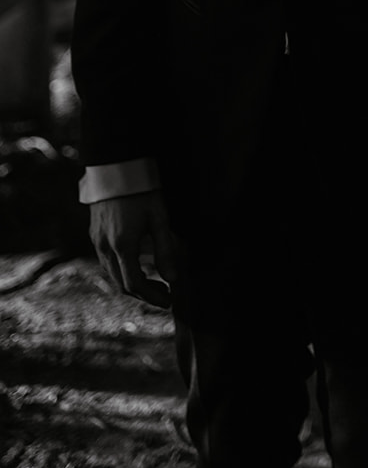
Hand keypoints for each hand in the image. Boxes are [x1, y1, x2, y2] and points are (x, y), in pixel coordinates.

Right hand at [89, 191, 177, 309]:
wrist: (116, 166)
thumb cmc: (141, 189)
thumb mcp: (159, 217)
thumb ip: (165, 249)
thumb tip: (173, 278)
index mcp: (122, 244)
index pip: (134, 283)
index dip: (152, 297)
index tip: (168, 301)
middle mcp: (105, 247)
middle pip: (122, 284)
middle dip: (144, 295)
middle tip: (164, 296)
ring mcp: (97, 241)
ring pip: (112, 275)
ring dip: (132, 284)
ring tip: (154, 283)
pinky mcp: (95, 235)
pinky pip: (106, 263)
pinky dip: (122, 272)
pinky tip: (137, 267)